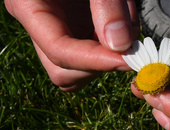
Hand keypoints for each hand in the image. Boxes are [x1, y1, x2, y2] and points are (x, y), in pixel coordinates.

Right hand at [5, 0, 138, 90]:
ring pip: (75, 71)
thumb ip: (106, 4)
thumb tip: (120, 45)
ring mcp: (56, 31)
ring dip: (105, 61)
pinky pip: (88, 59)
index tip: (128, 60)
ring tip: (125, 31)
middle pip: (62, 70)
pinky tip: (121, 30)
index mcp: (29, 5)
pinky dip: (109, 53)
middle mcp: (39, 25)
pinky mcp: (73, 32)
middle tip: (129, 49)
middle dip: (98, 65)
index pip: (58, 50)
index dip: (94, 61)